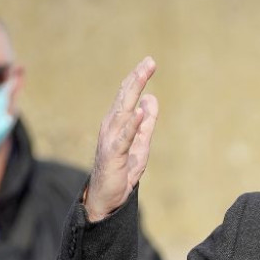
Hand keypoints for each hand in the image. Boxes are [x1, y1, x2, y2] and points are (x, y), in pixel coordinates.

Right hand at [85, 57, 159, 221]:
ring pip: (123, 112)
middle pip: (125, 98)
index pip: (128, 96)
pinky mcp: (113, 156)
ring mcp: (110, 140)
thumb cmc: (122, 170)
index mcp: (117, 123)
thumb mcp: (141, 144)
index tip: (150, 62)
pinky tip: (138, 112)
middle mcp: (111, 127)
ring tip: (142, 76)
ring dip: (133, 93)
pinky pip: (124, 138)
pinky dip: (131, 125)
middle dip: (136, 79)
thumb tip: (152, 100)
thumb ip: (146, 123)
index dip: (138, 78)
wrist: (106, 198)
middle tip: (149, 61)